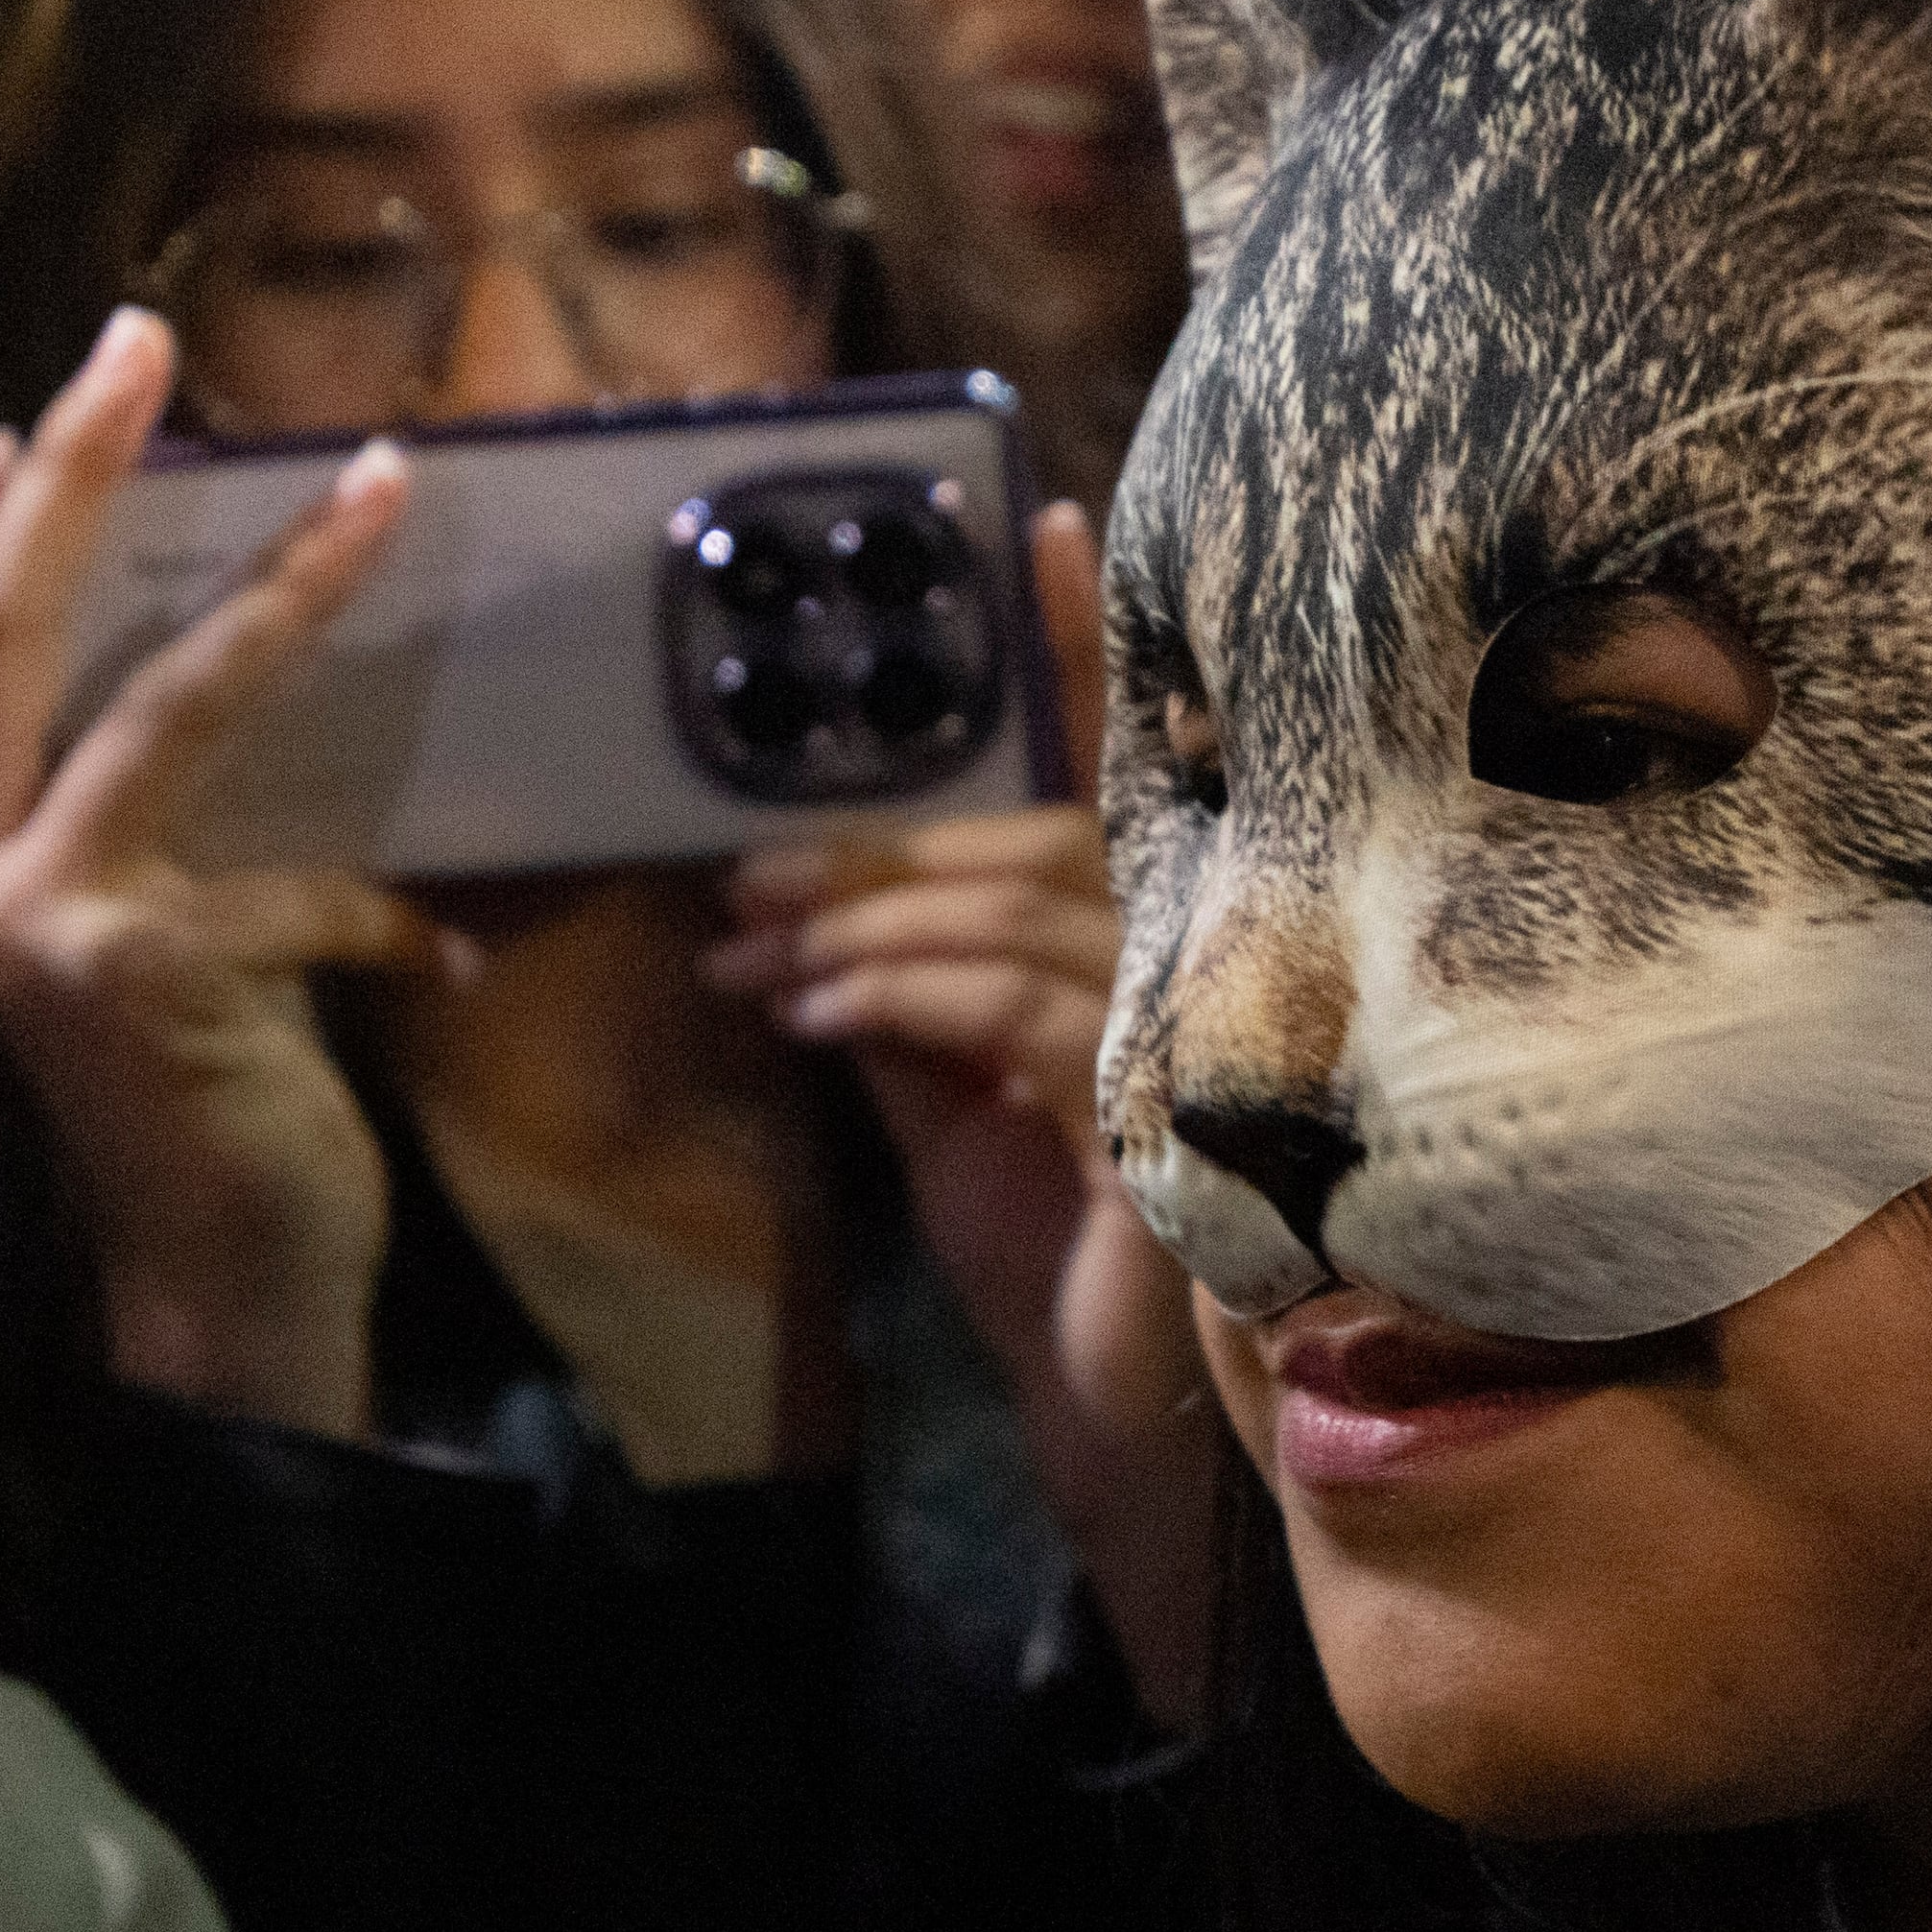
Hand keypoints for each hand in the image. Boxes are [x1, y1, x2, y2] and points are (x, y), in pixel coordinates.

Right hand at [0, 312, 462, 1440]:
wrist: (218, 1281)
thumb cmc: (190, 1086)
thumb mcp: (125, 920)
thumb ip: (116, 800)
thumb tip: (205, 614)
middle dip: (65, 466)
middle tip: (143, 341)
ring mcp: (32, 923)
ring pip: (158, 698)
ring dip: (284, 586)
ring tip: (377, 488)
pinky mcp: (143, 971)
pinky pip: (300, 880)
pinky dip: (383, 913)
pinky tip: (443, 959)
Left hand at [711, 501, 1222, 1721]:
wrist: (1102, 1412)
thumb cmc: (1043, 1254)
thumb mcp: (942, 1103)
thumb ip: (898, 996)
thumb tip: (799, 912)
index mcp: (1144, 928)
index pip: (1110, 765)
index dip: (1078, 643)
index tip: (1036, 519)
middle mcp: (1192, 950)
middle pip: (1023, 835)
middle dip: (867, 844)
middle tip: (739, 874)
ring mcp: (1192, 1021)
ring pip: (1007, 911)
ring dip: (855, 928)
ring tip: (749, 960)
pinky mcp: (1162, 1105)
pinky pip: (1012, 1008)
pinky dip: (894, 998)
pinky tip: (810, 1020)